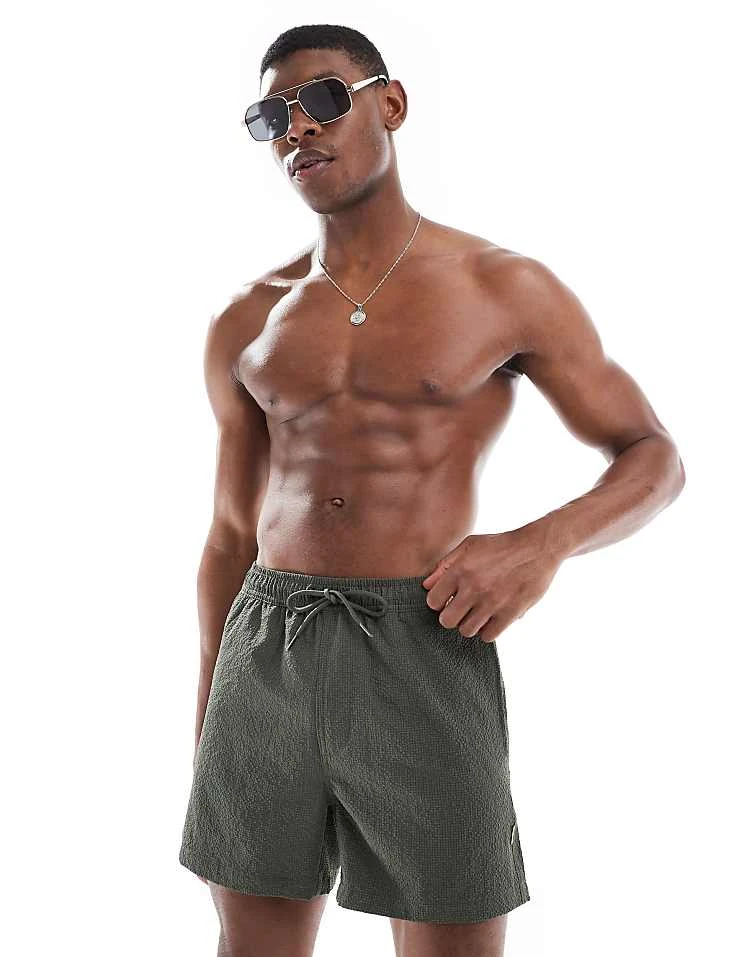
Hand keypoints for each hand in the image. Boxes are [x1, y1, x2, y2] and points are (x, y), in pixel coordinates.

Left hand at [421, 527, 563, 642]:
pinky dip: (487, 631)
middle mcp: (474, 588)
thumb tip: (427, 585)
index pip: (433, 601)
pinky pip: (488, 636)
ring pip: (467, 631)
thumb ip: (446, 564)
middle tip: (459, 610)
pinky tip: (491, 619)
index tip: (446, 600)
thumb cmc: (502, 545)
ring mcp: (492, 603)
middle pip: (447, 621)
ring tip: (476, 614)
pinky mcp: (510, 613)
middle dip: (450, 617)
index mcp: (461, 570)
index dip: (438, 602)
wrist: (538, 548)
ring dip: (469, 625)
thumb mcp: (470, 545)